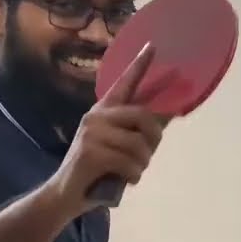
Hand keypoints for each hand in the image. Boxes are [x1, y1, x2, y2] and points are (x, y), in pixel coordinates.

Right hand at [42, 44, 165, 216]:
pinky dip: (133, 175)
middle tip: (146, 156)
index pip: (125, 83)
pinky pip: (130, 162)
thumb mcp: (125, 145)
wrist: (68, 195)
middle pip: (144, 117)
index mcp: (105, 111)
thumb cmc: (101, 169)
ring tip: (129, 171)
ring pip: (140, 145)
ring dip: (142, 164)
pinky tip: (123, 179)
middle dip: (153, 140)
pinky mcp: (90, 153)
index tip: (153, 46)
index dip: (140, 65)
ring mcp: (91, 133)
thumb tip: (172, 112)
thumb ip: (143, 129)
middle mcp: (96, 116)